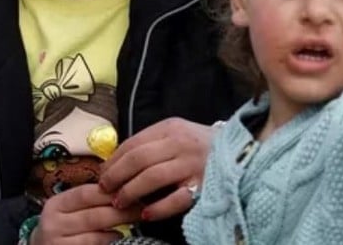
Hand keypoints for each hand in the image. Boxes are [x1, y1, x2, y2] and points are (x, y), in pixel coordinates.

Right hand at [29, 183, 141, 244]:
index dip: (110, 191)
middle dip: (122, 210)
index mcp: (57, 205)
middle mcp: (53, 224)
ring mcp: (58, 243)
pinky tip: (121, 237)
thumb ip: (91, 198)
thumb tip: (124, 185)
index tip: (132, 189)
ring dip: (120, 227)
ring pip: (96, 235)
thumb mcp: (70, 208)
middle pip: (94, 215)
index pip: (86, 193)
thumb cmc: (65, 224)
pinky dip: (110, 242)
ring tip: (136, 220)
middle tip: (142, 207)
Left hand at [99, 117, 213, 221]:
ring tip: (119, 203)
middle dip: (116, 176)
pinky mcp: (203, 186)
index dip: (113, 161)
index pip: (133, 143)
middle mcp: (180, 143)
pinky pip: (176, 199)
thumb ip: (150, 143)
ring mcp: (192, 165)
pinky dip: (158, 208)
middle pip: (138, 159)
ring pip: (152, 177)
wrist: (240, 151)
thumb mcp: (176, 133)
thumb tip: (115, 160)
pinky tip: (146, 214)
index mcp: (170, 128)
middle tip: (104, 190)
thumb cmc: (199, 145)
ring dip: (131, 191)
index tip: (101, 174)